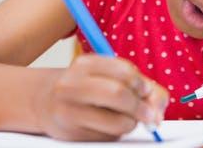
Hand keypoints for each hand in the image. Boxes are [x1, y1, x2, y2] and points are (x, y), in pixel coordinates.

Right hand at [39, 54, 168, 140]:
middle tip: (149, 114)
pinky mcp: (71, 134)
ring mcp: (69, 110)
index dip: (142, 84)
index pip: (123, 71)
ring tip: (125, 119)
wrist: (44, 101)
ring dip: (131, 124)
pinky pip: (109, 138)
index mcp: (85, 63)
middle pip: (118, 94)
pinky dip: (116, 134)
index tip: (147, 91)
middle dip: (141, 107)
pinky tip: (106, 126)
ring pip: (118, 122)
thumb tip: (159, 107)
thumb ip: (139, 85)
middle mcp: (73, 84)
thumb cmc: (85, 87)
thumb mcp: (107, 75)